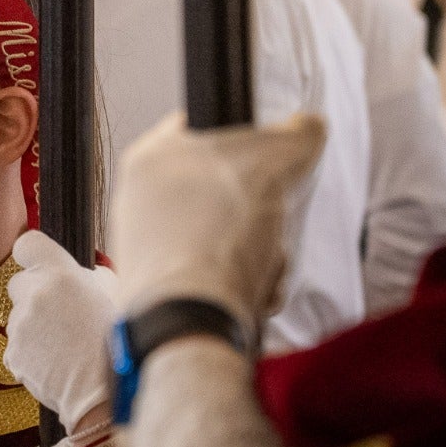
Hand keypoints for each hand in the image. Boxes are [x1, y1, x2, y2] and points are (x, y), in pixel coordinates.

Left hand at [4, 231, 115, 429]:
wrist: (103, 392)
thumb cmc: (116, 343)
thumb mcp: (111, 296)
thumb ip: (88, 278)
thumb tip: (83, 273)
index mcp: (60, 274)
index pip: (28, 244)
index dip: (31, 254)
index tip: (36, 263)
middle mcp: (34, 294)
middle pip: (18, 283)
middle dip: (33, 295)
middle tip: (58, 314)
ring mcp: (20, 324)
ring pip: (18, 317)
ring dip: (33, 327)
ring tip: (62, 345)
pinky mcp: (12, 352)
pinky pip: (16, 345)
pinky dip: (29, 353)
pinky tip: (54, 362)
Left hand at [108, 112, 325, 337]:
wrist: (191, 318)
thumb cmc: (214, 236)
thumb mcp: (271, 163)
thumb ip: (293, 137)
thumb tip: (307, 128)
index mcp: (150, 157)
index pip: (204, 129)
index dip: (247, 140)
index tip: (273, 157)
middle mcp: (138, 200)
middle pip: (223, 190)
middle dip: (263, 212)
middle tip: (273, 222)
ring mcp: (146, 247)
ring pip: (226, 236)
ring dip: (260, 252)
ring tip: (264, 264)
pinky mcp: (161, 288)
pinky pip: (216, 274)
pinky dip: (243, 283)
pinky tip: (252, 291)